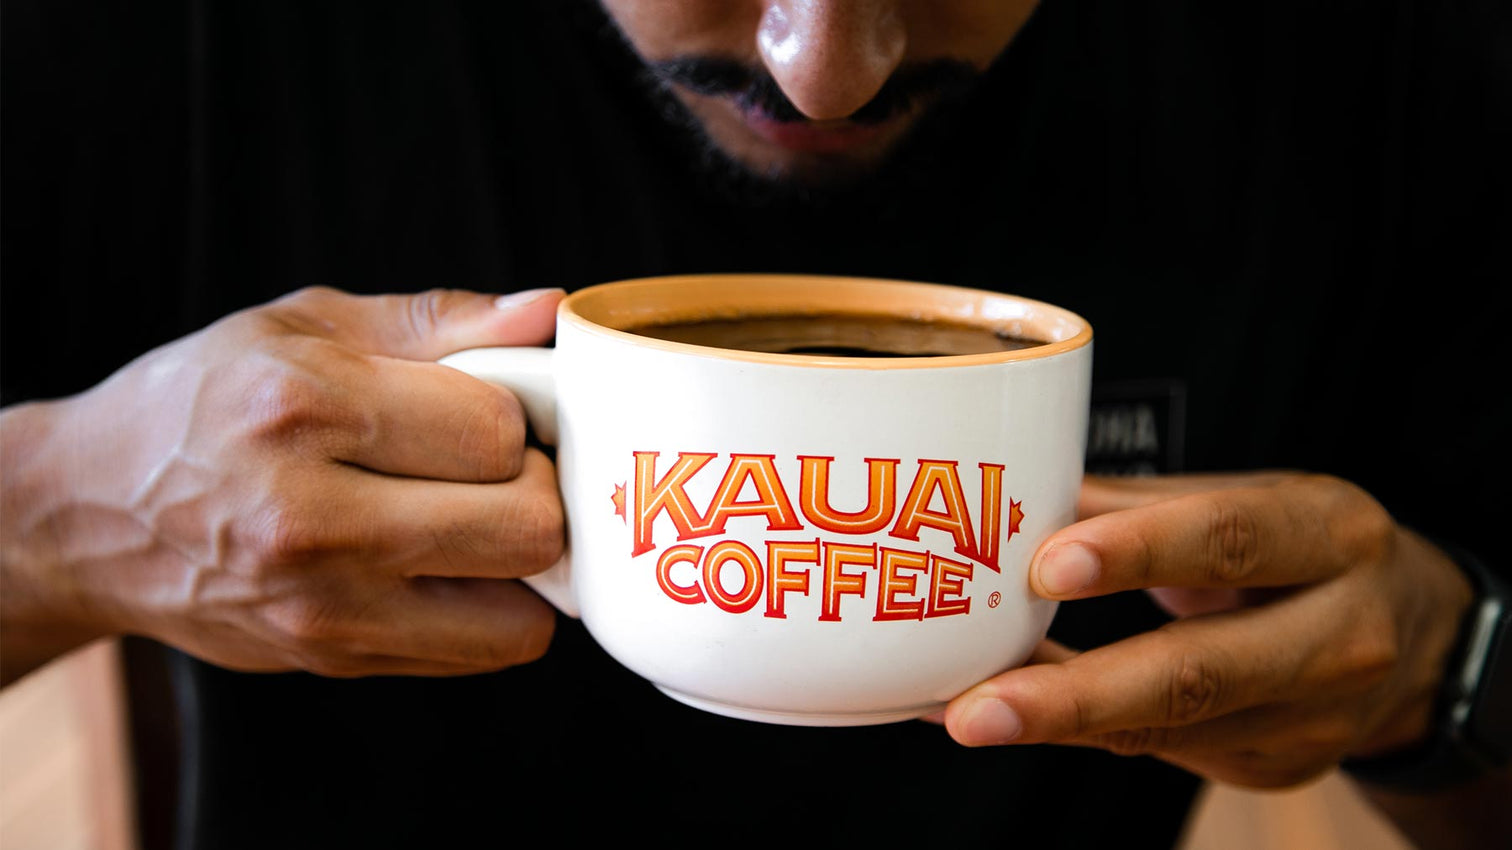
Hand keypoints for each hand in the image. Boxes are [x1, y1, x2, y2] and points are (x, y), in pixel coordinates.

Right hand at [1, 286, 565, 683]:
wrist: (91, 514)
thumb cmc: (207, 403)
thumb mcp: (306, 327)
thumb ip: (440, 321)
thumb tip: (548, 312)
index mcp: (302, 408)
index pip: (494, 431)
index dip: (518, 417)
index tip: (493, 410)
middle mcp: (309, 518)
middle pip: (526, 526)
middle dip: (537, 490)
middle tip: (502, 469)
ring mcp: (323, 605)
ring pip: (521, 613)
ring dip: (526, 565)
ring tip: (480, 519)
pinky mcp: (335, 658)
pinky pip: (482, 652)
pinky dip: (495, 610)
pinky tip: (448, 563)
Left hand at [941, 472, 1475, 787]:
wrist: (1412, 639)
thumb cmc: (1303, 552)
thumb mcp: (1250, 501)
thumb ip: (1140, 502)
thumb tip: (1022, 488)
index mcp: (1332, 536)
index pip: (1232, 538)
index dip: (1140, 551)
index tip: (1046, 566)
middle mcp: (1339, 635)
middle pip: (1200, 672)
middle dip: (1077, 693)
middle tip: (979, 704)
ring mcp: (1312, 717)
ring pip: (1168, 726)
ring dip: (1056, 721)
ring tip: (965, 713)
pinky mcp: (1275, 766)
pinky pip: (1156, 748)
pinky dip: (1074, 730)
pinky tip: (1002, 712)